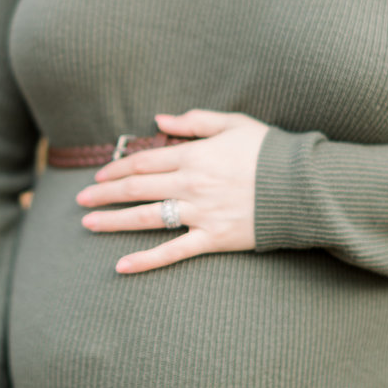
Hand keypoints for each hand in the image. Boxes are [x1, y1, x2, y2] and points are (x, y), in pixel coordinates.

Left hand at [76, 109, 268, 272]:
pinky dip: (146, 260)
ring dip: (113, 220)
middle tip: (81, 199)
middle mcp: (191, 184)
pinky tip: (121, 266)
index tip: (99, 175)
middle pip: (137, 187)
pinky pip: (173, 251)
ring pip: (146, 217)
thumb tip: (158, 120)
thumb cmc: (271, 151)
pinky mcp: (214, 238)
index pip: (144, 160)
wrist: (306, 186)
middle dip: (105, 193)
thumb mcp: (234, 124)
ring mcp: (201, 213)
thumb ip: (195, 121)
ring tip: (88, 223)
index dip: (117, 168)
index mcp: (195, 154)